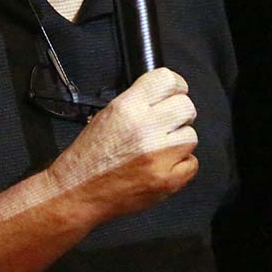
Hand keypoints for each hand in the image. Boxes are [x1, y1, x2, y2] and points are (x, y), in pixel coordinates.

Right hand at [46, 67, 197, 223]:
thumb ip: (138, 101)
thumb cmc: (89, 156)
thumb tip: (165, 95)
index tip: (174, 93)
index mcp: (127, 108)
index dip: (175, 86)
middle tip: (165, 125)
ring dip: (178, 141)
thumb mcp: (107, 114)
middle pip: (186, 107)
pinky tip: (161, 165)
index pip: (168, 80)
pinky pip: (192, 163)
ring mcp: (159, 156)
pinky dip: (180, 165)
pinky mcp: (168, 180)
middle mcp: (145, 129)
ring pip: (191, 136)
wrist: (79, 191)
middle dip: (178, 115)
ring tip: (158, 148)